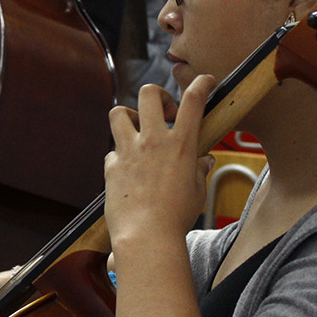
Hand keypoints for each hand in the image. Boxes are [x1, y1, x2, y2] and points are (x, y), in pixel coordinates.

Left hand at [105, 79, 215, 250]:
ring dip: (129, 117)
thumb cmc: (177, 217)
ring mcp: (129, 151)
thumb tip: (204, 159)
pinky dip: (120, 155)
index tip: (205, 81)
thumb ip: (198, 169)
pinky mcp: (111, 166)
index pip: (193, 100)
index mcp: (180, 144)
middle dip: (157, 95)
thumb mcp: (196, 191)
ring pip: (118, 112)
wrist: (146, 236)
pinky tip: (129, 170)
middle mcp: (152, 141)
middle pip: (148, 93)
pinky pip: (112, 150)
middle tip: (163, 113)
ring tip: (139, 133)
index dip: (201, 83)